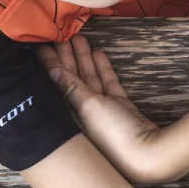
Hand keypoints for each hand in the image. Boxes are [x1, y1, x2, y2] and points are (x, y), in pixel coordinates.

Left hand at [38, 35, 184, 185]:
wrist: (147, 154)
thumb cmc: (113, 133)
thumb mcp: (88, 107)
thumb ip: (71, 87)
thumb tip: (52, 71)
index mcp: (70, 113)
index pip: (56, 83)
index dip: (50, 64)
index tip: (41, 44)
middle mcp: (83, 111)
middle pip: (72, 78)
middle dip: (66, 56)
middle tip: (60, 33)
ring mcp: (103, 109)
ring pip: (89, 78)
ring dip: (84, 58)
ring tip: (78, 37)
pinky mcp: (120, 107)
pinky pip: (107, 84)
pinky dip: (103, 69)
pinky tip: (98, 53)